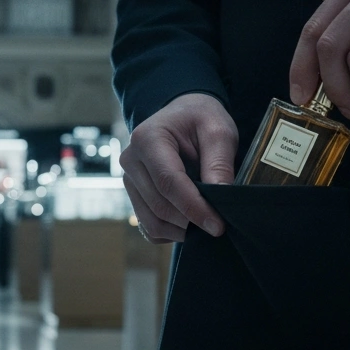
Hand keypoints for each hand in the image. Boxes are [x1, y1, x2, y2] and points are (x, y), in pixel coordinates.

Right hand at [120, 93, 236, 242]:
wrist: (182, 116)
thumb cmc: (200, 120)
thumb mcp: (218, 131)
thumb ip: (219, 163)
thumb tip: (220, 197)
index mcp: (147, 139)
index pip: (168, 182)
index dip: (194, 207)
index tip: (217, 225)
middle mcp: (130, 160)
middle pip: (159, 205)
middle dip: (190, 221)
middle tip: (220, 226)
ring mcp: (129, 180)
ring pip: (152, 221)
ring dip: (181, 230)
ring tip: (206, 224)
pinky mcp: (134, 195)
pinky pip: (148, 226)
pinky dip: (170, 232)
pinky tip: (190, 223)